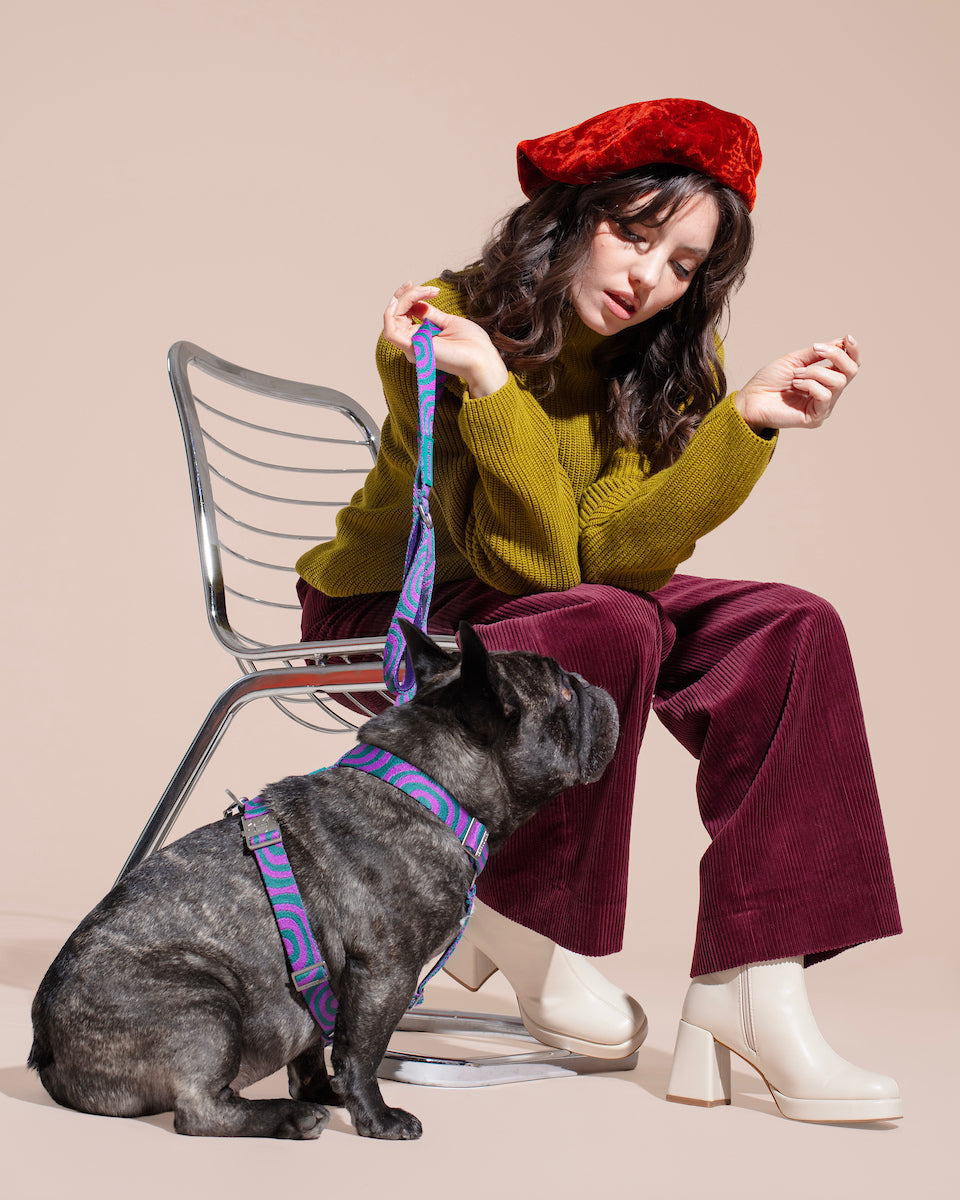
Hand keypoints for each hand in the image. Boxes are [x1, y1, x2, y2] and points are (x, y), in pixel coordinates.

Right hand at [383, 282, 508, 397]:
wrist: (481, 358)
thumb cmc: (471, 344)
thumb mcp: (448, 322)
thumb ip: (429, 313)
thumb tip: (416, 302)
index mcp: (420, 338)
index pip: (404, 315)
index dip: (410, 297)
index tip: (430, 289)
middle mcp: (412, 344)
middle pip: (396, 314)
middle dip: (406, 294)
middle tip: (426, 288)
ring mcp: (411, 347)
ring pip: (392, 318)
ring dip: (404, 299)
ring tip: (422, 291)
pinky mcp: (412, 349)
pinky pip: (390, 331)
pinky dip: (392, 313)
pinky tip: (402, 301)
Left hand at [734, 336, 861, 432]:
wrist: (750, 399)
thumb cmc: (769, 380)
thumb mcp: (795, 360)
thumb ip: (818, 353)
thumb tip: (841, 342)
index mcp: (825, 380)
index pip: (850, 366)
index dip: (853, 351)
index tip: (847, 338)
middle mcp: (828, 394)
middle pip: (851, 372)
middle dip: (836, 355)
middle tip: (816, 350)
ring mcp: (823, 407)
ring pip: (838, 382)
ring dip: (815, 371)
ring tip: (796, 374)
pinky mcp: (815, 418)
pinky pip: (824, 395)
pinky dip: (810, 384)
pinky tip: (795, 385)